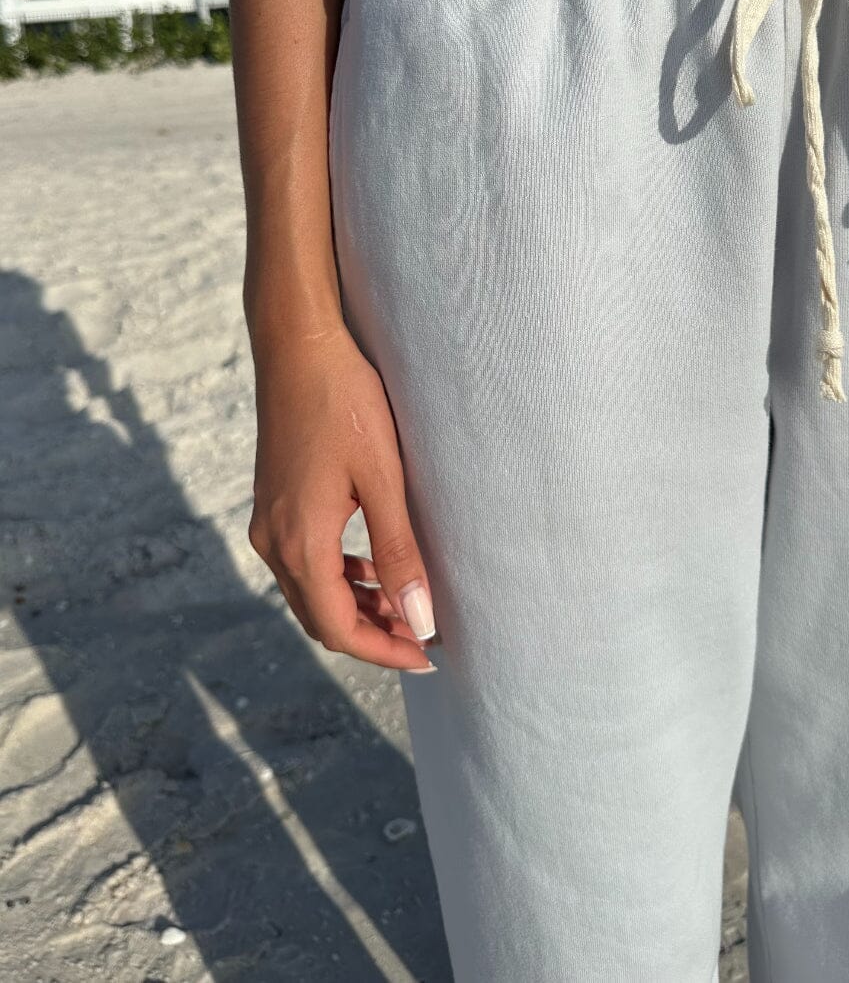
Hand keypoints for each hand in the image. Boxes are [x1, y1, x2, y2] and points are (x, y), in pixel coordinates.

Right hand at [247, 323, 437, 672]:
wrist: (298, 346)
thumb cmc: (346, 402)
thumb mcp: (383, 478)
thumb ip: (400, 551)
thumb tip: (420, 619)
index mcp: (299, 542)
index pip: (338, 627)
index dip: (384, 651)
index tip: (427, 656)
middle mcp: (273, 541)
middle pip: (320, 617)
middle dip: (373, 634)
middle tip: (425, 636)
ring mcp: (268, 521)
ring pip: (311, 591)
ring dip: (357, 607)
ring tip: (408, 605)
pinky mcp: (273, 502)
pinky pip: (304, 561)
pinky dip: (340, 576)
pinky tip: (374, 564)